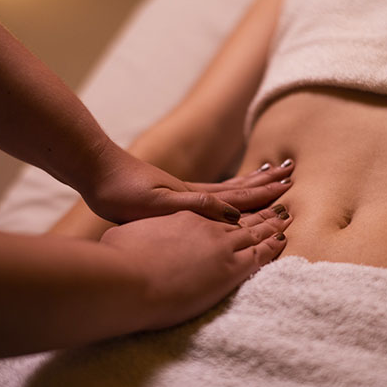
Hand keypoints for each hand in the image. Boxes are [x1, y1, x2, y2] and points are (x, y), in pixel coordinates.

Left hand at [79, 142, 293, 223]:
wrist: (97, 171)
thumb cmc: (122, 191)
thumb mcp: (158, 203)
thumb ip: (194, 205)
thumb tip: (231, 215)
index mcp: (196, 196)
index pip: (239, 197)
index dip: (265, 195)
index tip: (289, 187)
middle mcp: (195, 192)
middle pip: (239, 188)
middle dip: (265, 184)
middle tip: (289, 173)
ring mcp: (185, 191)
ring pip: (227, 188)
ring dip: (250, 183)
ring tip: (268, 174)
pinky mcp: (172, 193)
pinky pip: (210, 192)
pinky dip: (227, 190)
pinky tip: (225, 193)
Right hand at [100, 205, 291, 329]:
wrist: (127, 277)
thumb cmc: (121, 258)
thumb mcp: (132, 236)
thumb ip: (144, 236)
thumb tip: (138, 238)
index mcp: (184, 217)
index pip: (217, 209)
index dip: (232, 204)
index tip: (244, 199)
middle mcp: (205, 225)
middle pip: (240, 213)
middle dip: (260, 202)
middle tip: (280, 188)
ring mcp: (218, 244)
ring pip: (253, 228)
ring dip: (271, 219)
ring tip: (288, 210)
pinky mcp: (228, 268)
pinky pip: (258, 253)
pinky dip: (271, 244)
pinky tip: (282, 238)